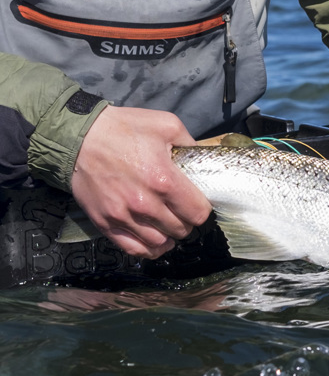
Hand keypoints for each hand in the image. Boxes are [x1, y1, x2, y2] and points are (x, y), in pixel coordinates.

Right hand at [70, 106, 211, 258]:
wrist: (80, 137)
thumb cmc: (124, 129)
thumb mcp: (167, 125)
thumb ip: (190, 144)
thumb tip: (202, 160)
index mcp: (164, 180)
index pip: (197, 212)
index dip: (202, 208)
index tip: (197, 202)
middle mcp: (144, 203)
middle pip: (181, 229)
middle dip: (186, 221)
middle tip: (182, 210)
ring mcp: (123, 216)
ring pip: (160, 242)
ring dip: (169, 235)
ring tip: (169, 223)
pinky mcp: (105, 223)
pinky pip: (133, 249)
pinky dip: (149, 249)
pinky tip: (156, 240)